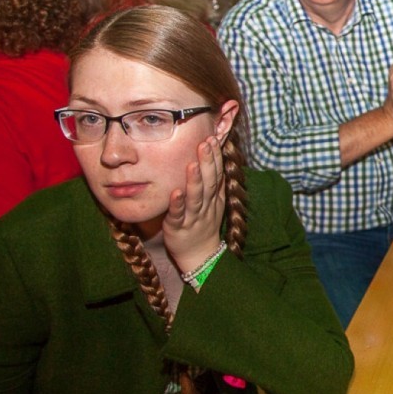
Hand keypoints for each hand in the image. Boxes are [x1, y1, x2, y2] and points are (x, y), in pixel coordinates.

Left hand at [164, 136, 226, 273]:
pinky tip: (175, 192)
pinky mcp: (178, 228)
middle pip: (210, 182)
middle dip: (208, 162)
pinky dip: (178, 204)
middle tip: (205, 142)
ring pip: (196, 197)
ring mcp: (193, 217)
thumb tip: (215, 159)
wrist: (200, 255)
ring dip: (195, 181)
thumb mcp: (213, 203)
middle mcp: (206, 206)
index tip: (212, 138)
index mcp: (215, 198)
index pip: (217, 174)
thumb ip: (214, 183)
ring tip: (192, 164)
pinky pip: (179, 215)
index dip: (215, 157)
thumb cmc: (203, 225)